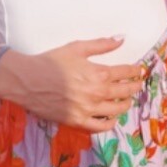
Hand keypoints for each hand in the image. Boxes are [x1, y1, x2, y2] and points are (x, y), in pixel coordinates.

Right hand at [0, 38, 144, 130]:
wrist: (27, 80)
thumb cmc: (51, 61)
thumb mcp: (77, 48)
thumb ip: (101, 45)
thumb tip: (122, 39)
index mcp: (99, 73)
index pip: (126, 73)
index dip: (135, 72)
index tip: (139, 71)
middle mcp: (97, 93)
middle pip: (125, 92)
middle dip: (134, 87)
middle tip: (137, 85)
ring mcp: (88, 110)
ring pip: (117, 110)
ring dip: (126, 104)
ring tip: (127, 100)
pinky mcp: (77, 122)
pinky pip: (101, 127)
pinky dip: (110, 123)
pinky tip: (112, 118)